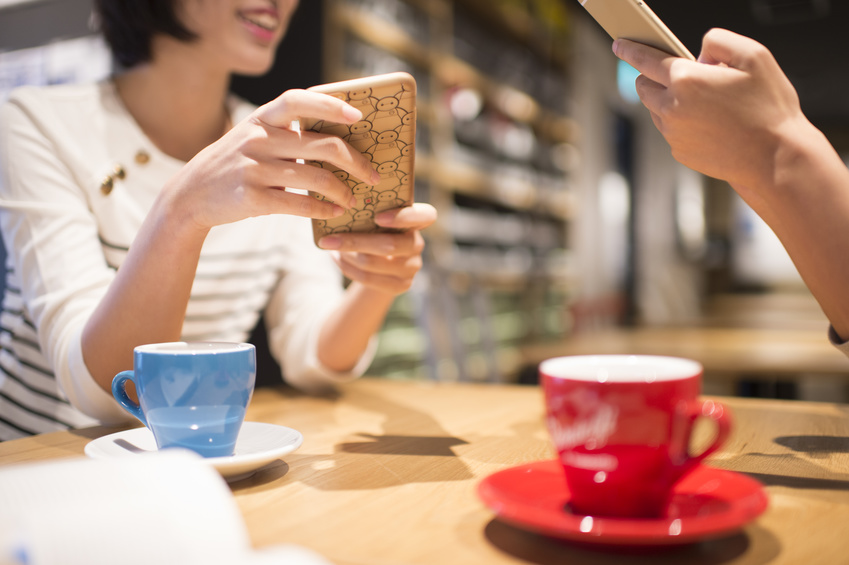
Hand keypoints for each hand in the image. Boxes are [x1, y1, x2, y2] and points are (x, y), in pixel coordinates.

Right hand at [166, 89, 380, 232]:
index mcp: (261, 119)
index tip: (357, 116)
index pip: (298, 100)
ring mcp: (255, 169)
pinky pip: (301, 204)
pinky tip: (336, 213)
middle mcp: (258, 139)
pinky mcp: (253, 198)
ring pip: (318, 178)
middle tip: (374, 176)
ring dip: (344, 192)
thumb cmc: (234, 164)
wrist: (190, 195)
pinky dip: (325, 210)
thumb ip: (286, 133)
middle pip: (323, 146)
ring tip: (355, 199)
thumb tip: (339, 137)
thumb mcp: (253, 137)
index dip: (330, 106)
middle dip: (357, 162)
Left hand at [316, 203, 437, 294]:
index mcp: (418, 220)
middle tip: (327, 239)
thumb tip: (337, 205)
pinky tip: (335, 258)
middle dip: (355, 242)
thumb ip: (368, 209)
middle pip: (390, 245)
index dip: (404, 217)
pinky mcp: (402, 285)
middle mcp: (417, 243)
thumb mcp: (374, 216)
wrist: (378, 261)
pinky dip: (347, 268)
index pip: (427, 215)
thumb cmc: (374, 228)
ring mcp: (412, 267)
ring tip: (329, 246)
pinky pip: (369, 278)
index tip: (377, 218)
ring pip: (373, 263)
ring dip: (347, 255)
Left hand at [613, 29, 807, 191]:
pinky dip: (680, 121)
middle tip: (683, 75)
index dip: (630, 49)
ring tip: (706, 101)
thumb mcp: (754, 56)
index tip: (619, 44)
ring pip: (655, 109)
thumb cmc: (768, 107)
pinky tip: (709, 122)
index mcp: (686, 80)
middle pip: (643, 85)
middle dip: (655, 76)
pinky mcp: (679, 151)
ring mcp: (673, 133)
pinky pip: (670, 130)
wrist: (774, 157)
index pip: (646, 60)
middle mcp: (672, 107)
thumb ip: (719, 42)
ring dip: (669, 100)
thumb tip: (699, 54)